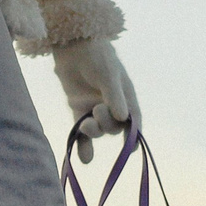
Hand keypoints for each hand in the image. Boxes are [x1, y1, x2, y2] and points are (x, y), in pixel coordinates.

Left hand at [53, 39, 136, 162]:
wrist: (72, 46)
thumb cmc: (96, 56)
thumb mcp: (108, 74)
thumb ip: (114, 96)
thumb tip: (123, 119)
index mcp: (126, 96)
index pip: (133, 120)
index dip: (133, 135)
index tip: (131, 148)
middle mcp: (113, 105)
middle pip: (114, 127)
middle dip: (107, 124)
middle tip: (96, 112)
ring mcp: (95, 108)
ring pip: (98, 130)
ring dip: (93, 131)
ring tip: (85, 124)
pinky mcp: (78, 110)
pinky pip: (82, 132)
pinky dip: (83, 145)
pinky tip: (84, 160)